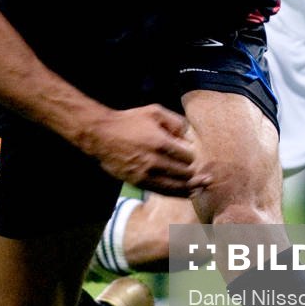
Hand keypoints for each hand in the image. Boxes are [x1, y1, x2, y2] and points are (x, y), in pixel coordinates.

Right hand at [82, 104, 206, 195]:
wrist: (102, 135)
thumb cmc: (130, 121)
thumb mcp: (154, 112)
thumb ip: (176, 122)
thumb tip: (189, 138)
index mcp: (160, 142)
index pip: (187, 157)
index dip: (192, 157)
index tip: (190, 154)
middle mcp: (154, 161)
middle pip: (184, 173)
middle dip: (194, 172)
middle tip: (202, 173)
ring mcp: (145, 174)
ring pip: (176, 186)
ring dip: (191, 186)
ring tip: (201, 186)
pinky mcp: (138, 183)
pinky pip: (163, 192)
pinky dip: (178, 193)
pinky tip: (188, 192)